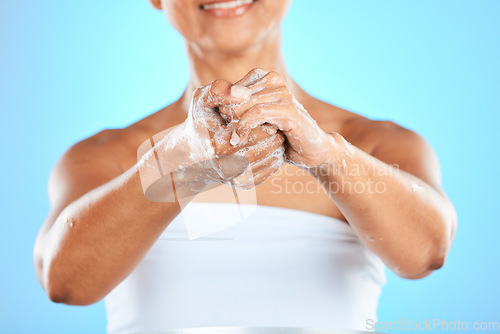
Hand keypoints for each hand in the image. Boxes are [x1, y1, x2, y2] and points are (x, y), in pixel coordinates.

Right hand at [144, 75, 284, 196]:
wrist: (191, 156)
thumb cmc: (199, 123)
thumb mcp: (201, 101)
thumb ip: (219, 90)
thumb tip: (245, 92)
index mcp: (219, 144)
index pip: (257, 129)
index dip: (264, 116)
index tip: (263, 109)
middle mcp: (228, 166)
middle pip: (269, 144)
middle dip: (274, 130)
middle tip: (274, 120)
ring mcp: (237, 178)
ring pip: (274, 156)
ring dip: (277, 142)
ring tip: (272, 131)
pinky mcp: (244, 185)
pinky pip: (271, 168)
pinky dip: (274, 155)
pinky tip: (268, 145)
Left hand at [231, 70, 334, 167]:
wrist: (310, 151)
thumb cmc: (279, 137)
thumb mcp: (253, 123)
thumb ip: (236, 108)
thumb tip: (222, 103)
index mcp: (263, 78)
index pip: (230, 89)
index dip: (222, 109)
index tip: (224, 129)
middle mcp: (273, 80)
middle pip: (234, 96)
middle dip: (227, 117)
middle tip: (228, 137)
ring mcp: (282, 93)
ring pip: (243, 104)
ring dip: (233, 124)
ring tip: (232, 141)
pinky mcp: (288, 109)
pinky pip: (257, 113)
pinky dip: (244, 126)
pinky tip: (237, 139)